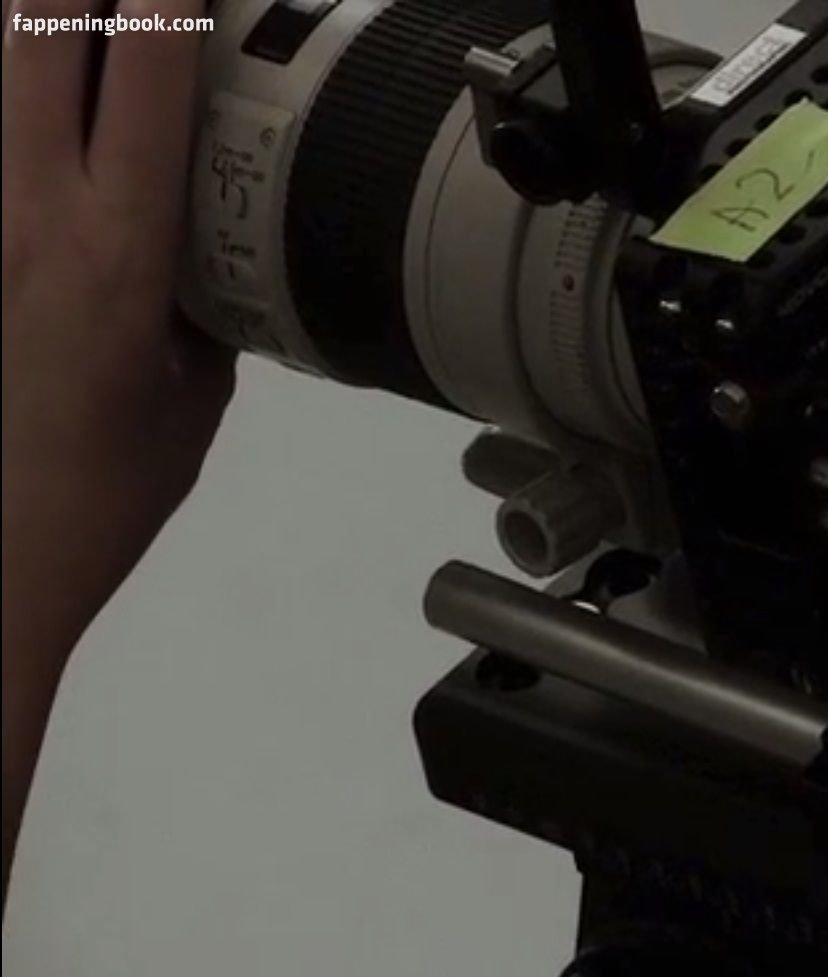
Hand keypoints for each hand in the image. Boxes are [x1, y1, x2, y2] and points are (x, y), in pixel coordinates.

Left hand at [3, 1, 233, 652]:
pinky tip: (39, 114)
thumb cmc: (99, 489)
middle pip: (36, 27)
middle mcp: (24, 210)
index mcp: (117, 247)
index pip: (145, 70)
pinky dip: (15, 106)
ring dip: (36, 33)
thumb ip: (207, 296)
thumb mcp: (196, 392)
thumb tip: (218, 244)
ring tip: (77, 33)